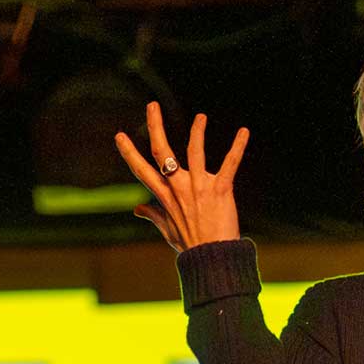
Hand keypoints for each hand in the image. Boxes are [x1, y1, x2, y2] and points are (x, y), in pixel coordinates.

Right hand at [113, 101, 248, 251]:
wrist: (213, 258)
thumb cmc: (191, 246)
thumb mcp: (168, 231)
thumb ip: (154, 214)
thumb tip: (137, 208)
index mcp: (165, 197)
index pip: (142, 171)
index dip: (130, 153)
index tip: (119, 136)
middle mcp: (179, 188)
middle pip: (162, 152)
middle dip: (156, 126)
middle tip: (152, 105)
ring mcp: (199, 187)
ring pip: (194, 152)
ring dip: (197, 132)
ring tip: (201, 117)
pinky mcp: (220, 189)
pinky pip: (230, 163)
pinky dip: (238, 146)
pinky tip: (244, 131)